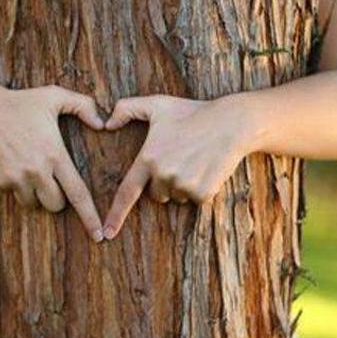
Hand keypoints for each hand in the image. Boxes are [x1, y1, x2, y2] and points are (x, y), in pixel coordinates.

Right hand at [0, 83, 104, 241]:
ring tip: (29, 166)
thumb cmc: (21, 101)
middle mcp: (36, 170)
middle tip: (51, 177)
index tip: (99, 236)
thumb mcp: (55, 95)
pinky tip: (12, 162)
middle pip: (56, 205)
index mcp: (54, 154)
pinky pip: (12, 194)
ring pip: (33, 203)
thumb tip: (103, 124)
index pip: (77, 193)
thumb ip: (83, 106)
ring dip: (35, 193)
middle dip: (58, 198)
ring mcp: (15, 178)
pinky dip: (16, 185)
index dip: (89, 216)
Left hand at [102, 93, 254, 238]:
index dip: (115, 215)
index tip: (107, 233)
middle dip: (165, 181)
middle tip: (180, 157)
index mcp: (149, 158)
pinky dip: (201, 188)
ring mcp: (184, 185)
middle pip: (157, 193)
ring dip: (183, 184)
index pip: (127, 191)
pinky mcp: (203, 193)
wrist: (230, 122)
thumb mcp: (157, 104)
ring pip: (177, 196)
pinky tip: (207, 167)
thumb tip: (106, 125)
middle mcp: (163, 174)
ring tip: (195, 159)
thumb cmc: (192, 112)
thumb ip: (126, 109)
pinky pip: (196, 199)